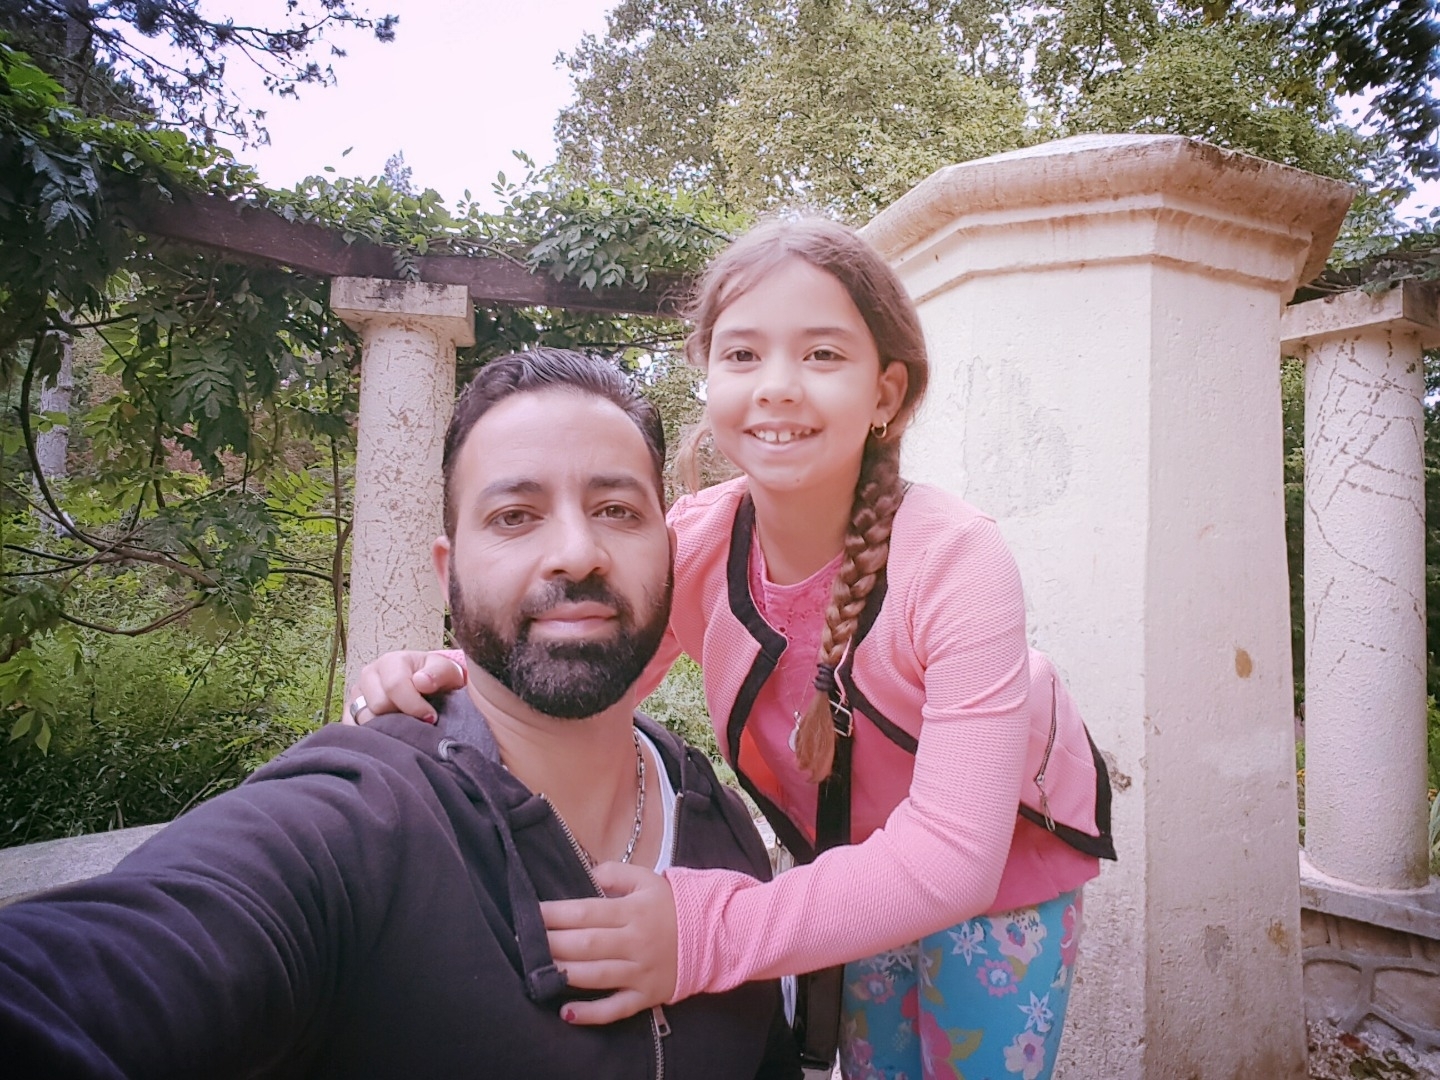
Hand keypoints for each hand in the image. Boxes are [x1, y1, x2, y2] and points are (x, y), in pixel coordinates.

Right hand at [344, 650, 466, 724]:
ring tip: (405, 728)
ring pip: (364, 720)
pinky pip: (353, 729)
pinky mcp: (349, 713)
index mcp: (391, 662)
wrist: (427, 687)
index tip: (430, 718)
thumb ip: (438, 673)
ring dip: (387, 729)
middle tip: (418, 723)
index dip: (414, 706)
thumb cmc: (436, 679)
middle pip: (378, 706)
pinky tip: (389, 735)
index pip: (394, 686)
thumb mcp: (446, 671)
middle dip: (401, 718)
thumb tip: (421, 682)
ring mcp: (357, 695)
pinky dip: (371, 736)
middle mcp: (369, 675)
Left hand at [542, 861, 678, 1024]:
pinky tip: (566, 1012)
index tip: (531, 913)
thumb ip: (615, 873)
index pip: (586, 912)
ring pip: (596, 975)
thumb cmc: (672, 905)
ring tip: (537, 970)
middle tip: (526, 940)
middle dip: (552, 943)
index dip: (555, 914)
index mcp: (633, 911)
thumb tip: (588, 873)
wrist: (713, 935)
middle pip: (586, 944)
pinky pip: (616, 1008)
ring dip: (563, 974)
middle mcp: (635, 942)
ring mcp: (640, 971)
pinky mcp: (645, 995)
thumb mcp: (648, 879)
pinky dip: (591, 1013)